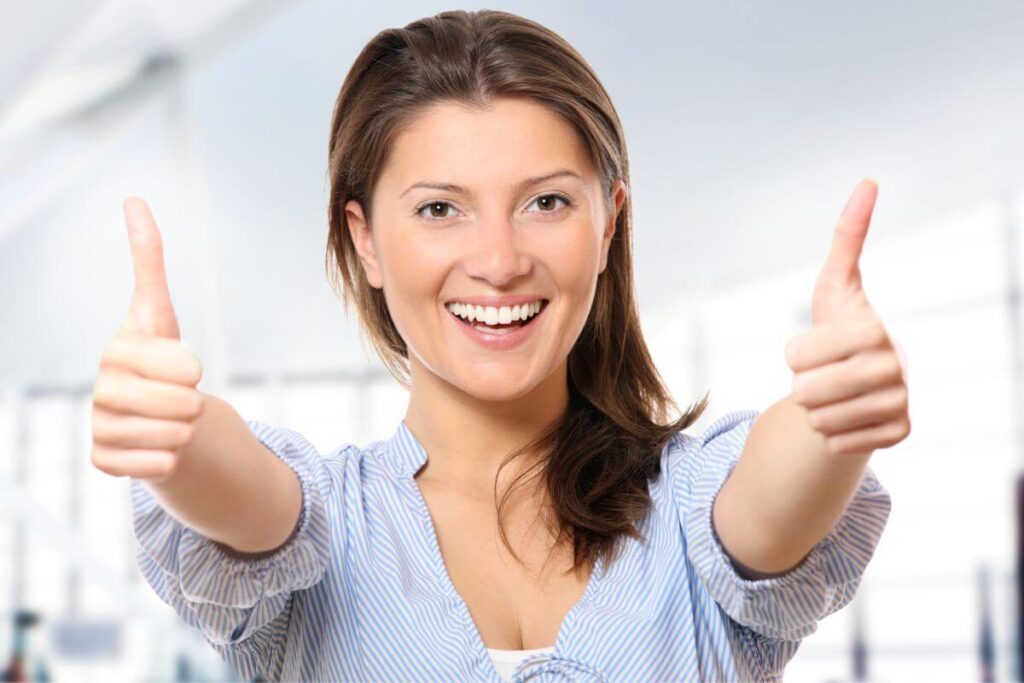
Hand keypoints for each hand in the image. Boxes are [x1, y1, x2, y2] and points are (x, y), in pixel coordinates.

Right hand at [90, 198, 204, 479]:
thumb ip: (148, 261)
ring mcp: (99, 425)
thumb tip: (133, 199)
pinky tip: (158, 448)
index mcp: (117, 350)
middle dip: (193, 404)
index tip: (184, 368)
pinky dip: (169, 460)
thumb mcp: (160, 313)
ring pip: (174, 436)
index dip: (194, 370)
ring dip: (184, 432)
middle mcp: (100, 387)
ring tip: (170, 422)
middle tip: (179, 399)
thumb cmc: (160, 361)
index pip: (185, 367)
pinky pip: (157, 466)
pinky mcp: (102, 461)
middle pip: (181, 404)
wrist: (154, 414)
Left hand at [783, 179, 910, 456]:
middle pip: (804, 392)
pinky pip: (835, 443)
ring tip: (837, 394)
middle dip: (803, 386)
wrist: (866, 379)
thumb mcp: (835, 286)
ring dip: (817, 411)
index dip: (794, 355)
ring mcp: (901, 403)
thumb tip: (868, 181)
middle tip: (824, 375)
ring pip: (818, 421)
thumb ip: (847, 237)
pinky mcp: (900, 433)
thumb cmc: (842, 326)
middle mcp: (895, 367)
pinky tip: (851, 416)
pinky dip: (833, 434)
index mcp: (872, 329)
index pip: (794, 357)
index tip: (816, 347)